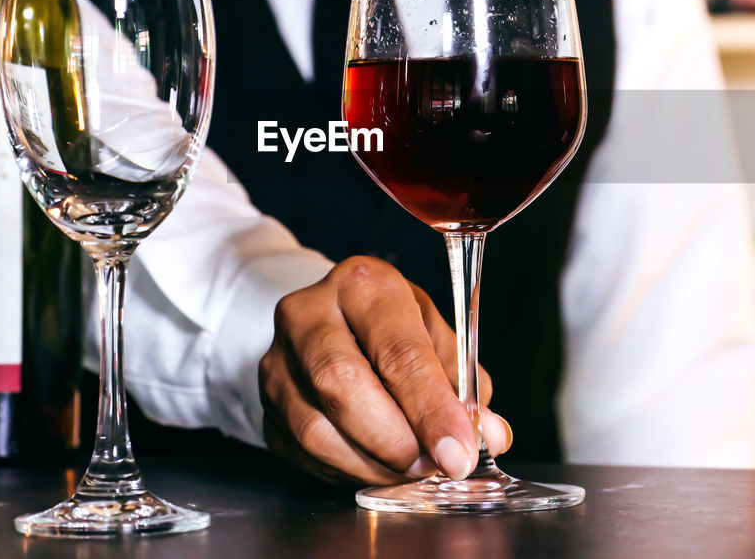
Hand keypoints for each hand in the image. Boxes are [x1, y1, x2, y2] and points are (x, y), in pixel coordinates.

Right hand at [259, 256, 511, 484]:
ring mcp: (278, 357)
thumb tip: (489, 435)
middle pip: (342, 385)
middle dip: (395, 439)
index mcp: (363, 285)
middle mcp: (309, 312)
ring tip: (407, 469)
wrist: (334, 324)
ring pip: (315, 427)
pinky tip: (373, 465)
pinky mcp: (265, 401)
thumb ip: (464, 387)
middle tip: (431, 466)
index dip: (431, 408)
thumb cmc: (393, 330)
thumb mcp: (437, 340)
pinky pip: (300, 451)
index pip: (397, 350)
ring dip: (370, 463)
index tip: (459, 451)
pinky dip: (344, 470)